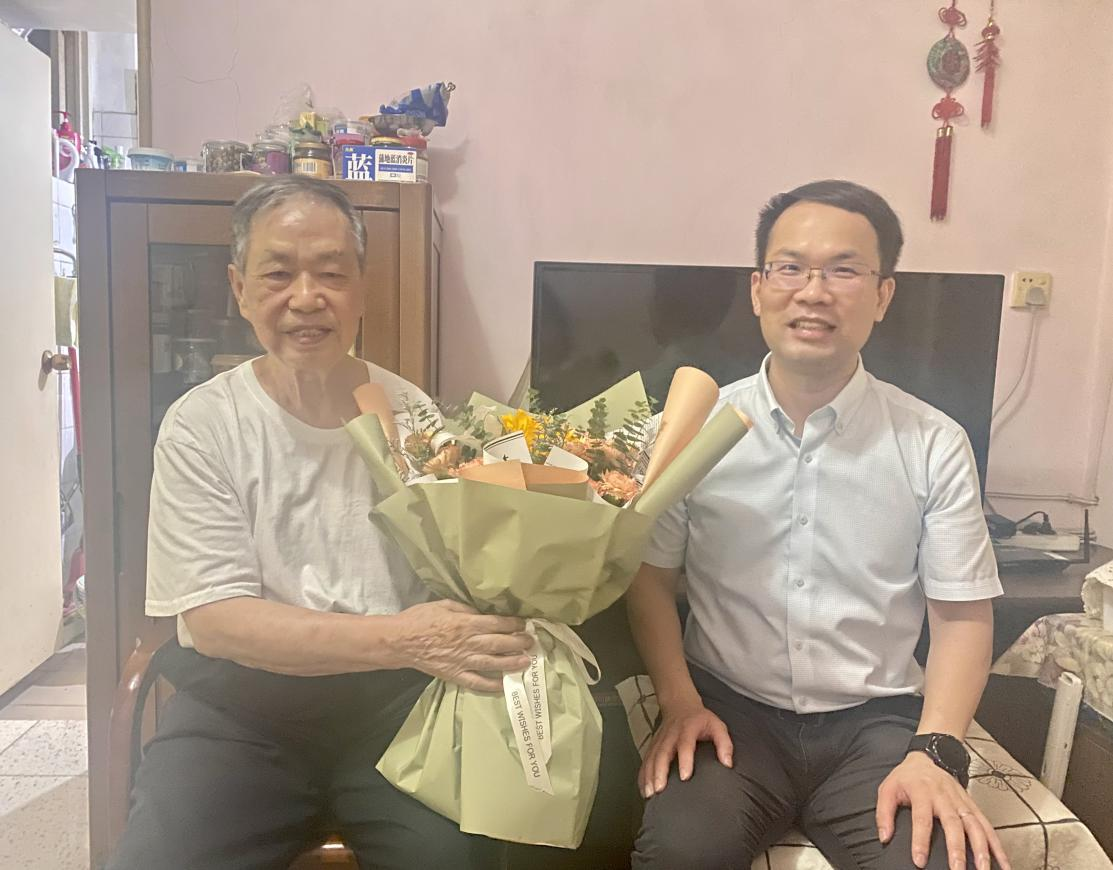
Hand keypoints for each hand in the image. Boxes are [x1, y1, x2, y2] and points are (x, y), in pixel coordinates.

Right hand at [391, 600, 531, 691]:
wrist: (400, 641)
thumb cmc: (421, 618)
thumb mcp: (444, 604)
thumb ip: (466, 609)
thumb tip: (483, 613)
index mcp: (465, 623)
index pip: (496, 624)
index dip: (513, 624)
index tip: (524, 624)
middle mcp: (468, 643)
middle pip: (499, 643)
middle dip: (518, 642)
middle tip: (531, 642)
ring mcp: (462, 661)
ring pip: (492, 663)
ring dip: (511, 663)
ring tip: (526, 662)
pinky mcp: (455, 675)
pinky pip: (476, 682)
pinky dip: (491, 686)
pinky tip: (504, 685)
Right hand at [637, 701, 732, 798]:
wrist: (679, 706)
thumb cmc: (700, 720)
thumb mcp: (717, 725)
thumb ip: (724, 743)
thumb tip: (727, 763)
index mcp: (687, 729)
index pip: (685, 745)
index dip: (684, 760)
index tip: (684, 777)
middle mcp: (670, 735)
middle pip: (662, 753)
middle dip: (660, 771)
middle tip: (659, 789)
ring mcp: (659, 741)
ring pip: (651, 758)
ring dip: (649, 775)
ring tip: (650, 794)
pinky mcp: (652, 746)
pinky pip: (645, 761)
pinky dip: (643, 776)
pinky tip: (644, 790)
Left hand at [876, 751, 1009, 869]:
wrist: (927, 758)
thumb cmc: (907, 777)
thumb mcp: (887, 788)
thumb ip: (884, 813)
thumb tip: (884, 836)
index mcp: (922, 792)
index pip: (922, 819)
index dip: (920, 840)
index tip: (919, 860)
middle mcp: (944, 797)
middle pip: (953, 824)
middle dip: (957, 849)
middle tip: (958, 869)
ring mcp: (961, 801)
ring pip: (975, 825)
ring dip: (982, 849)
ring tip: (984, 869)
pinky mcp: (972, 805)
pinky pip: (987, 825)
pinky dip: (997, 845)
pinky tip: (1002, 862)